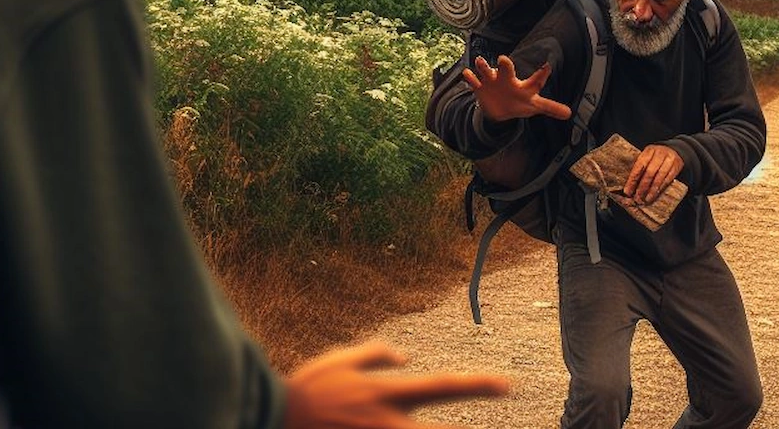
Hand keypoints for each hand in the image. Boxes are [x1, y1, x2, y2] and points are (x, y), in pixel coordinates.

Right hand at [283, 342, 508, 428]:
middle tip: (505, 413)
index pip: (442, 387)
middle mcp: (387, 422)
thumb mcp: (341, 360)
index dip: (477, 386)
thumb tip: (404, 357)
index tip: (507, 385)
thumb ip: (375, 355)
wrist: (271, 418)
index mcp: (387, 393)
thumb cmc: (306, 388)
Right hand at [460, 55, 571, 122]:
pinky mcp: (481, 88)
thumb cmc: (520, 102)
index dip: (541, 74)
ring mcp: (493, 82)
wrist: (499, 108)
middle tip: (504, 59)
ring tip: (480, 62)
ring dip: (483, 67)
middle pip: (507, 70)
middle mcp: (508, 79)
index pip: (534, 81)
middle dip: (505, 65)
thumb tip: (569, 114)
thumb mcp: (534, 106)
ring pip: (487, 71)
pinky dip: (470, 78)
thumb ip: (550, 108)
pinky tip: (467, 74)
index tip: (547, 67)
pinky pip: (474, 82)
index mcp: (523, 86)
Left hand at [622, 144, 683, 203]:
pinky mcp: (676, 167)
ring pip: (659, 177)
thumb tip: (630, 185)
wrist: (674, 150)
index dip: (633, 179)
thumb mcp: (647, 156)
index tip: (628, 190)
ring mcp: (669, 160)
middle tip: (637, 196)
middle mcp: (659, 154)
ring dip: (652, 190)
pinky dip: (660, 188)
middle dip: (642, 186)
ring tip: (646, 198)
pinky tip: (655, 194)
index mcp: (649, 151)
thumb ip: (640, 167)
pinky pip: (667, 180)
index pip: (639, 166)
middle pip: (649, 172)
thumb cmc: (657, 155)